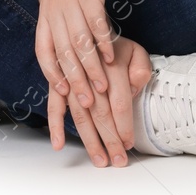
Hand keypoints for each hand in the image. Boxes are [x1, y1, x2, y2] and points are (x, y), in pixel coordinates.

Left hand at [34, 0, 129, 164]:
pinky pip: (95, 24)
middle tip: (86, 109)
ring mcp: (69, 3)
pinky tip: (111, 57)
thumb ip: (67, 20)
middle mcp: (53, 12)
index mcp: (46, 15)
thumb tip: (74, 44)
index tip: (63, 101)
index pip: (44, 56)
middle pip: (62, 57)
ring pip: (78, 46)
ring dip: (90, 72)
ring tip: (102, 91)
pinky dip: (103, 44)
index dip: (53, 80)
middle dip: (74, 86)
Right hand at [46, 34, 151, 167]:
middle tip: (117, 162)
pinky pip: (54, 107)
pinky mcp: (58, 84)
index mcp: (113, 67)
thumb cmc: (116, 49)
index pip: (121, 103)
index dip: (125, 126)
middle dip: (111, 141)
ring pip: (80, 116)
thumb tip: (135, 88)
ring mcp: (72, 81)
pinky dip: (56, 126)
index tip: (129, 144)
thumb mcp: (137, 51)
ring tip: (99, 160)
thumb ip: (141, 68)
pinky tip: (58, 145)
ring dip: (89, 141)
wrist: (88, 32)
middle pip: (102, 114)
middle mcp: (91, 76)